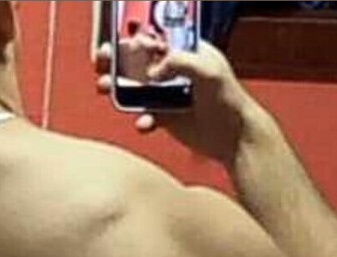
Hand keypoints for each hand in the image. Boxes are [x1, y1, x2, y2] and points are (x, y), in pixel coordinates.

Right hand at [96, 39, 262, 164]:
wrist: (235, 137)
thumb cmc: (229, 99)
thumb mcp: (208, 70)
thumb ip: (179, 61)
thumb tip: (153, 71)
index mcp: (187, 52)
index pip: (157, 39)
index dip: (137, 40)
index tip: (123, 44)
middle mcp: (175, 72)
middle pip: (139, 61)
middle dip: (117, 61)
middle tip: (102, 60)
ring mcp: (169, 95)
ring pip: (136, 88)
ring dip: (117, 88)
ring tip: (103, 88)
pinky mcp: (166, 118)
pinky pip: (145, 116)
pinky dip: (141, 120)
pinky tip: (144, 123)